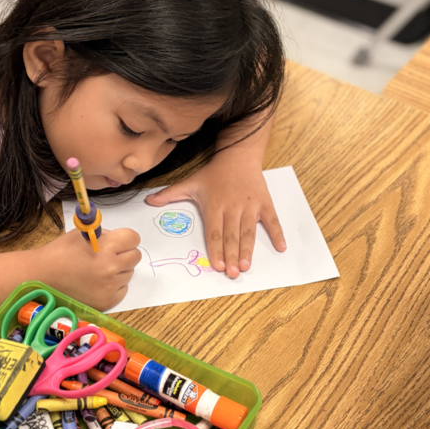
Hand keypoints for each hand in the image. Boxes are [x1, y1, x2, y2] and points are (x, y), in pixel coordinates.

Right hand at [35, 227, 141, 310]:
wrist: (42, 277)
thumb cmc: (60, 252)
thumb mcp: (82, 234)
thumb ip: (104, 235)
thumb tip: (118, 240)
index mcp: (107, 248)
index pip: (134, 238)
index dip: (126, 239)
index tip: (118, 242)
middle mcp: (111, 268)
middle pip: (135, 256)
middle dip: (124, 253)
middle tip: (108, 256)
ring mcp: (110, 287)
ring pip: (129, 274)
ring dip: (118, 270)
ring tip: (98, 270)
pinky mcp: (106, 302)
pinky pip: (122, 289)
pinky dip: (114, 286)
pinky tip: (97, 282)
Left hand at [145, 158, 285, 278]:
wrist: (239, 155)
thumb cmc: (214, 173)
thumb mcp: (191, 182)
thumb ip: (170, 194)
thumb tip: (148, 201)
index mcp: (215, 206)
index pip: (215, 232)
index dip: (216, 249)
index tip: (218, 264)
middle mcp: (233, 207)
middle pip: (232, 235)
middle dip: (232, 255)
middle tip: (233, 273)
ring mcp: (250, 206)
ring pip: (249, 231)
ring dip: (249, 250)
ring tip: (248, 266)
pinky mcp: (264, 203)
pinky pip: (272, 220)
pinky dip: (277, 233)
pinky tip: (281, 248)